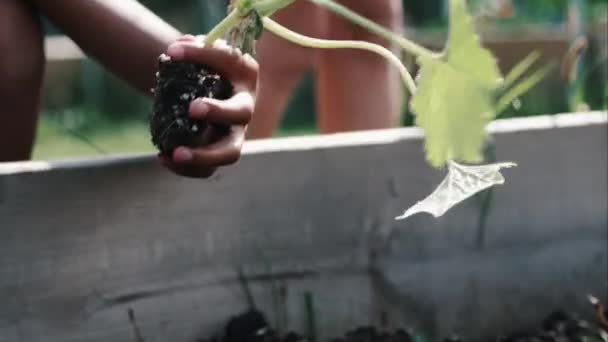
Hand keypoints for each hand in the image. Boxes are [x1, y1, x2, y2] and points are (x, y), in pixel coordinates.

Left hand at [158, 35, 257, 177]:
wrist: (206, 90)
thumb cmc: (204, 66)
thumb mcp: (200, 52)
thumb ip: (192, 47)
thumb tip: (181, 46)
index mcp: (244, 74)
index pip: (228, 60)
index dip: (202, 55)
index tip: (172, 52)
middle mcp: (245, 106)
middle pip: (242, 113)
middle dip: (219, 112)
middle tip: (193, 109)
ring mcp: (235, 133)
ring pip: (230, 152)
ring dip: (205, 155)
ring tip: (176, 154)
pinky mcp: (219, 152)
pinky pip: (208, 169)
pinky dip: (187, 169)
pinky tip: (164, 158)